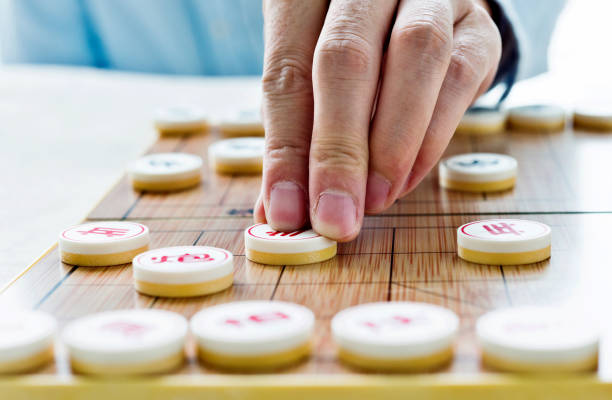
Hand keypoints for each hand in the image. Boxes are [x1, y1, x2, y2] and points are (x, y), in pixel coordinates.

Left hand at [255, 0, 500, 240]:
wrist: (415, 5)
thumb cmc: (348, 48)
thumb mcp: (308, 74)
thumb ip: (294, 131)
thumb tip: (279, 210)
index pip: (287, 68)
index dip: (287, 148)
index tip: (285, 212)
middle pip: (346, 57)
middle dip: (338, 151)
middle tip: (335, 218)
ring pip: (415, 56)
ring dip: (391, 145)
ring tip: (373, 200)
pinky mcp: (477, 23)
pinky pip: (459, 75)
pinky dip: (430, 137)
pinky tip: (405, 178)